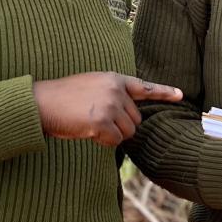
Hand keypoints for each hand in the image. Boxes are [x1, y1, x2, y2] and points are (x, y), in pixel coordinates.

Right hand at [33, 74, 181, 146]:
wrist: (41, 103)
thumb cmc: (62, 98)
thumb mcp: (91, 87)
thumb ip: (112, 95)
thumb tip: (128, 116)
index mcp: (113, 79)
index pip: (144, 87)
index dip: (164, 92)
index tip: (180, 94)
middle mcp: (115, 90)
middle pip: (135, 120)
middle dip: (119, 126)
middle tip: (95, 120)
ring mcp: (109, 105)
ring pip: (127, 133)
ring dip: (111, 135)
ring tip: (89, 124)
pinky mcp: (101, 121)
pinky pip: (114, 142)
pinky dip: (102, 142)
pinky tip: (87, 131)